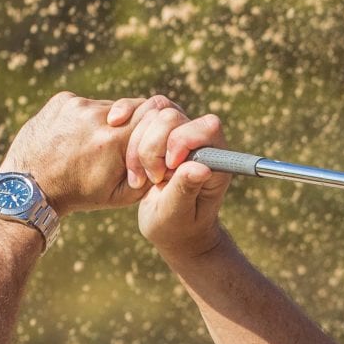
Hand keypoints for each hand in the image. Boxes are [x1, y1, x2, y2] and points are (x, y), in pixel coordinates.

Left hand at [0, 92, 145, 216]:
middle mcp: (97, 116)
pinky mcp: (61, 100)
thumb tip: (173, 155)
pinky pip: (85, 104)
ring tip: (92, 146)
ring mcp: (77, 105)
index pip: (153, 117)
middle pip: (132, 109)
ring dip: (107, 123)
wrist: (30, 188)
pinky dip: (85, 119)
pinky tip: (74, 138)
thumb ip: (151, 173)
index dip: (154, 130)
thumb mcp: (122, 195)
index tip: (148, 143)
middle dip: (131, 126)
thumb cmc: (80, 194)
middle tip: (120, 145)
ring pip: (107, 107)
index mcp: (114, 140)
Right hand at [110, 96, 233, 260]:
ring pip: (151, 115)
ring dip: (137, 148)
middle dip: (152, 147)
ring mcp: (179, 135)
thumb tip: (202, 168)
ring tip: (140, 180)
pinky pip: (140, 118)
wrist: (170, 228)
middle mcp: (199, 142)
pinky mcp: (160, 135)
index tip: (168, 169)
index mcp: (215, 160)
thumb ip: (186, 189)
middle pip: (172, 116)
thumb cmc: (178, 227)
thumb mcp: (177, 214)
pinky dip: (128, 137)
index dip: (181, 141)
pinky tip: (128, 162)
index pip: (206, 127)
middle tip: (153, 178)